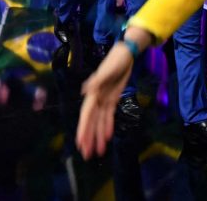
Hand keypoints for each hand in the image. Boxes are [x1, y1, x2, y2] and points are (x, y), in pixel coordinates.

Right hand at [76, 36, 139, 158]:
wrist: (126, 53)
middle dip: (89, 137)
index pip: (87, 115)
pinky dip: (108, 126)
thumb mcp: (108, 69)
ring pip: (100, 121)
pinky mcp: (113, 98)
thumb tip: (85, 90)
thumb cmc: (115, 59)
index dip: (83, 129)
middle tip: (87, 155)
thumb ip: (97, 80)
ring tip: (98, 151)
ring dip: (98, 136)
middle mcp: (97, 98)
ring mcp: (104, 99)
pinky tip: (108, 136)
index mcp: (93, 93)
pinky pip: (109, 115)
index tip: (80, 142)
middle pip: (92, 122)